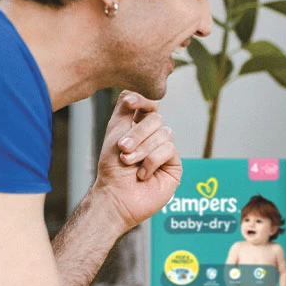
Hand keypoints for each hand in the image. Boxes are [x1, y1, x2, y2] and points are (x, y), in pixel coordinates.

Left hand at [92, 91, 181, 229]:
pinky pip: (169, 150)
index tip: (130, 103)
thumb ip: (125, 108)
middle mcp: (154, 136)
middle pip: (156, 119)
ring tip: (130, 163)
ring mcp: (166, 149)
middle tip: (122, 149)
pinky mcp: (174, 165)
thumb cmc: (111, 167)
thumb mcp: (115, 131)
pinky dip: (152, 161)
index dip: (143, 100)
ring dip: (142, 150)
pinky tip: (143, 174)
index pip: (149, 104)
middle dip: (137, 134)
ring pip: (164, 133)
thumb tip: (134, 90)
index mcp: (139, 126)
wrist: (115, 195)